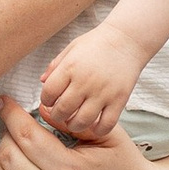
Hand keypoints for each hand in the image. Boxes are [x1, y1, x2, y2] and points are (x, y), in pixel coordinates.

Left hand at [0, 96, 165, 169]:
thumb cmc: (126, 165)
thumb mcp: (107, 135)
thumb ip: (73, 120)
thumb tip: (40, 109)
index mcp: (69, 168)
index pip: (24, 134)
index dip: (8, 113)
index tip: (1, 102)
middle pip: (9, 159)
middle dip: (3, 137)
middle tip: (7, 129)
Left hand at [37, 24, 142, 140]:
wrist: (127, 40)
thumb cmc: (96, 43)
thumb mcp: (72, 48)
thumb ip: (55, 66)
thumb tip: (42, 81)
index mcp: (70, 67)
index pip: (48, 93)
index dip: (45, 100)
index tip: (50, 100)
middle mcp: (85, 81)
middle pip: (62, 110)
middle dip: (57, 115)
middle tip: (60, 113)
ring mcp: (103, 92)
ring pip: (82, 121)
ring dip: (74, 125)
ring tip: (74, 121)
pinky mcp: (119, 100)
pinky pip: (106, 124)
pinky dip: (98, 130)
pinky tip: (94, 125)